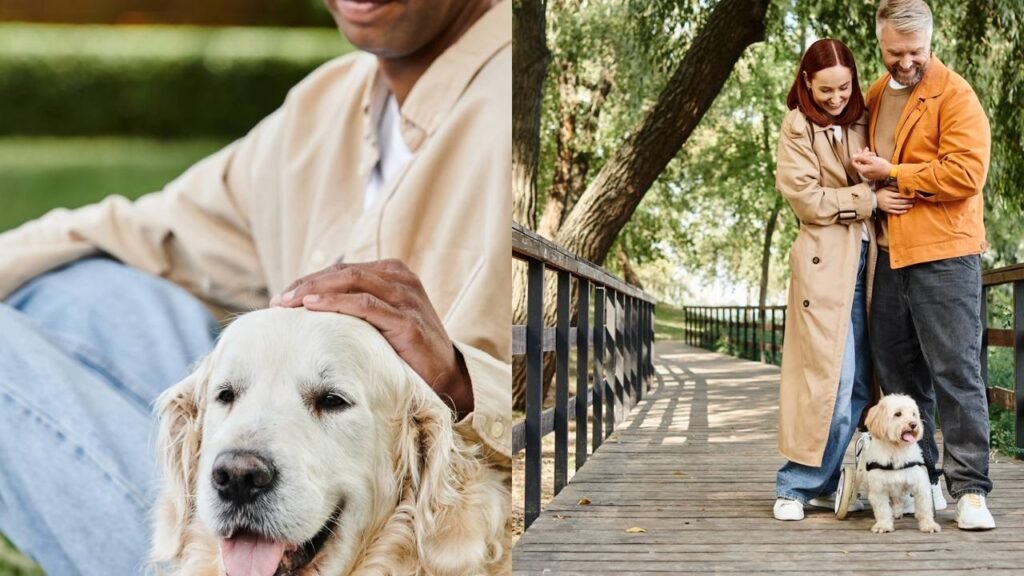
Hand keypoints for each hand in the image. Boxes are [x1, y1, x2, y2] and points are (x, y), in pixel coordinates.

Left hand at [271, 260, 472, 417]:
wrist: (445, 378)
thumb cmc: (405, 351)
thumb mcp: (379, 321)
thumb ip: (355, 308)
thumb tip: (304, 309)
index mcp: (394, 274)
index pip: (343, 269)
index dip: (310, 279)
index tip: (282, 297)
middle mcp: (402, 280)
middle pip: (345, 272)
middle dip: (307, 284)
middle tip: (278, 302)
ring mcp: (407, 299)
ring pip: (353, 282)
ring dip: (315, 290)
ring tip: (288, 303)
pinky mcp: (407, 322)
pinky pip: (367, 306)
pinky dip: (336, 303)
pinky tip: (313, 307)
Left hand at [851, 147, 892, 180]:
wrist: (891, 172)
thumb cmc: (882, 165)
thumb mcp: (871, 159)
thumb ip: (861, 157)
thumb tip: (852, 156)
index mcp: (862, 170)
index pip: (854, 162)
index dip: (857, 156)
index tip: (860, 150)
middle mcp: (863, 173)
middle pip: (859, 162)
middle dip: (863, 155)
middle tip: (866, 149)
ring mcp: (867, 174)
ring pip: (864, 164)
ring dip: (867, 157)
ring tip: (873, 153)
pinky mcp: (871, 174)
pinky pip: (868, 166)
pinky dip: (870, 161)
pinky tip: (874, 157)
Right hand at [875, 185, 914, 214]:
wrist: (872, 199)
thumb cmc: (881, 192)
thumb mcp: (886, 188)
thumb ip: (894, 188)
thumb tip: (902, 188)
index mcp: (889, 194)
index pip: (899, 195)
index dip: (906, 196)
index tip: (912, 195)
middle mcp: (888, 201)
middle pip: (900, 202)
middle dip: (908, 201)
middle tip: (914, 201)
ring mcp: (888, 206)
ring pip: (898, 207)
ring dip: (906, 207)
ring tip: (911, 206)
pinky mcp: (887, 210)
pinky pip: (895, 212)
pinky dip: (900, 212)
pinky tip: (905, 211)